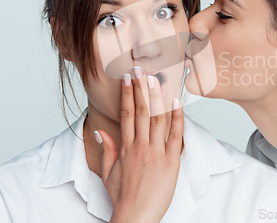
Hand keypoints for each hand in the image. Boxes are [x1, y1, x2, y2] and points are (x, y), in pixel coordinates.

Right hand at [94, 66, 183, 222]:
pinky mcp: (171, 161)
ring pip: (158, 119)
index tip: (127, 77)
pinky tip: (176, 102)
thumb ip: (106, 149)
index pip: (127, 114)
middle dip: (141, 87)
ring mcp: (157, 153)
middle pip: (142, 111)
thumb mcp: (107, 172)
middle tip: (140, 68)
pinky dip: (177, 118)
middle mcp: (140, 146)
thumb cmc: (122, 196)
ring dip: (157, 96)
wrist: (135, 217)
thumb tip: (99, 130)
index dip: (127, 93)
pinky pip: (176, 136)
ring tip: (156, 77)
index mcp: (126, 147)